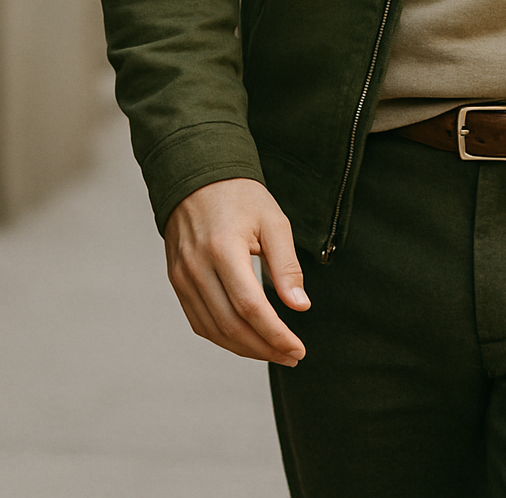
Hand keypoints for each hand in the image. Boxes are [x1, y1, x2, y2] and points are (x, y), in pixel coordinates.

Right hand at [164, 177, 309, 366]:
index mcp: (223, 249)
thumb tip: (300, 306)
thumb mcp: (273, 222)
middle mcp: (197, 267)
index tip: (298, 348)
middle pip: (231, 325)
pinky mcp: (177, 282)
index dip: (275, 334)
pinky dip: (223, 337)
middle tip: (292, 356)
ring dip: (245, 348)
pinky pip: (199, 321)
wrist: (197, 178)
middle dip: (264, 347)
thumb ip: (286, 266)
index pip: (251, 307)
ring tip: (274, 352)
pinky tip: (246, 340)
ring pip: (214, 330)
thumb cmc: (240, 196)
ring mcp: (183, 277)